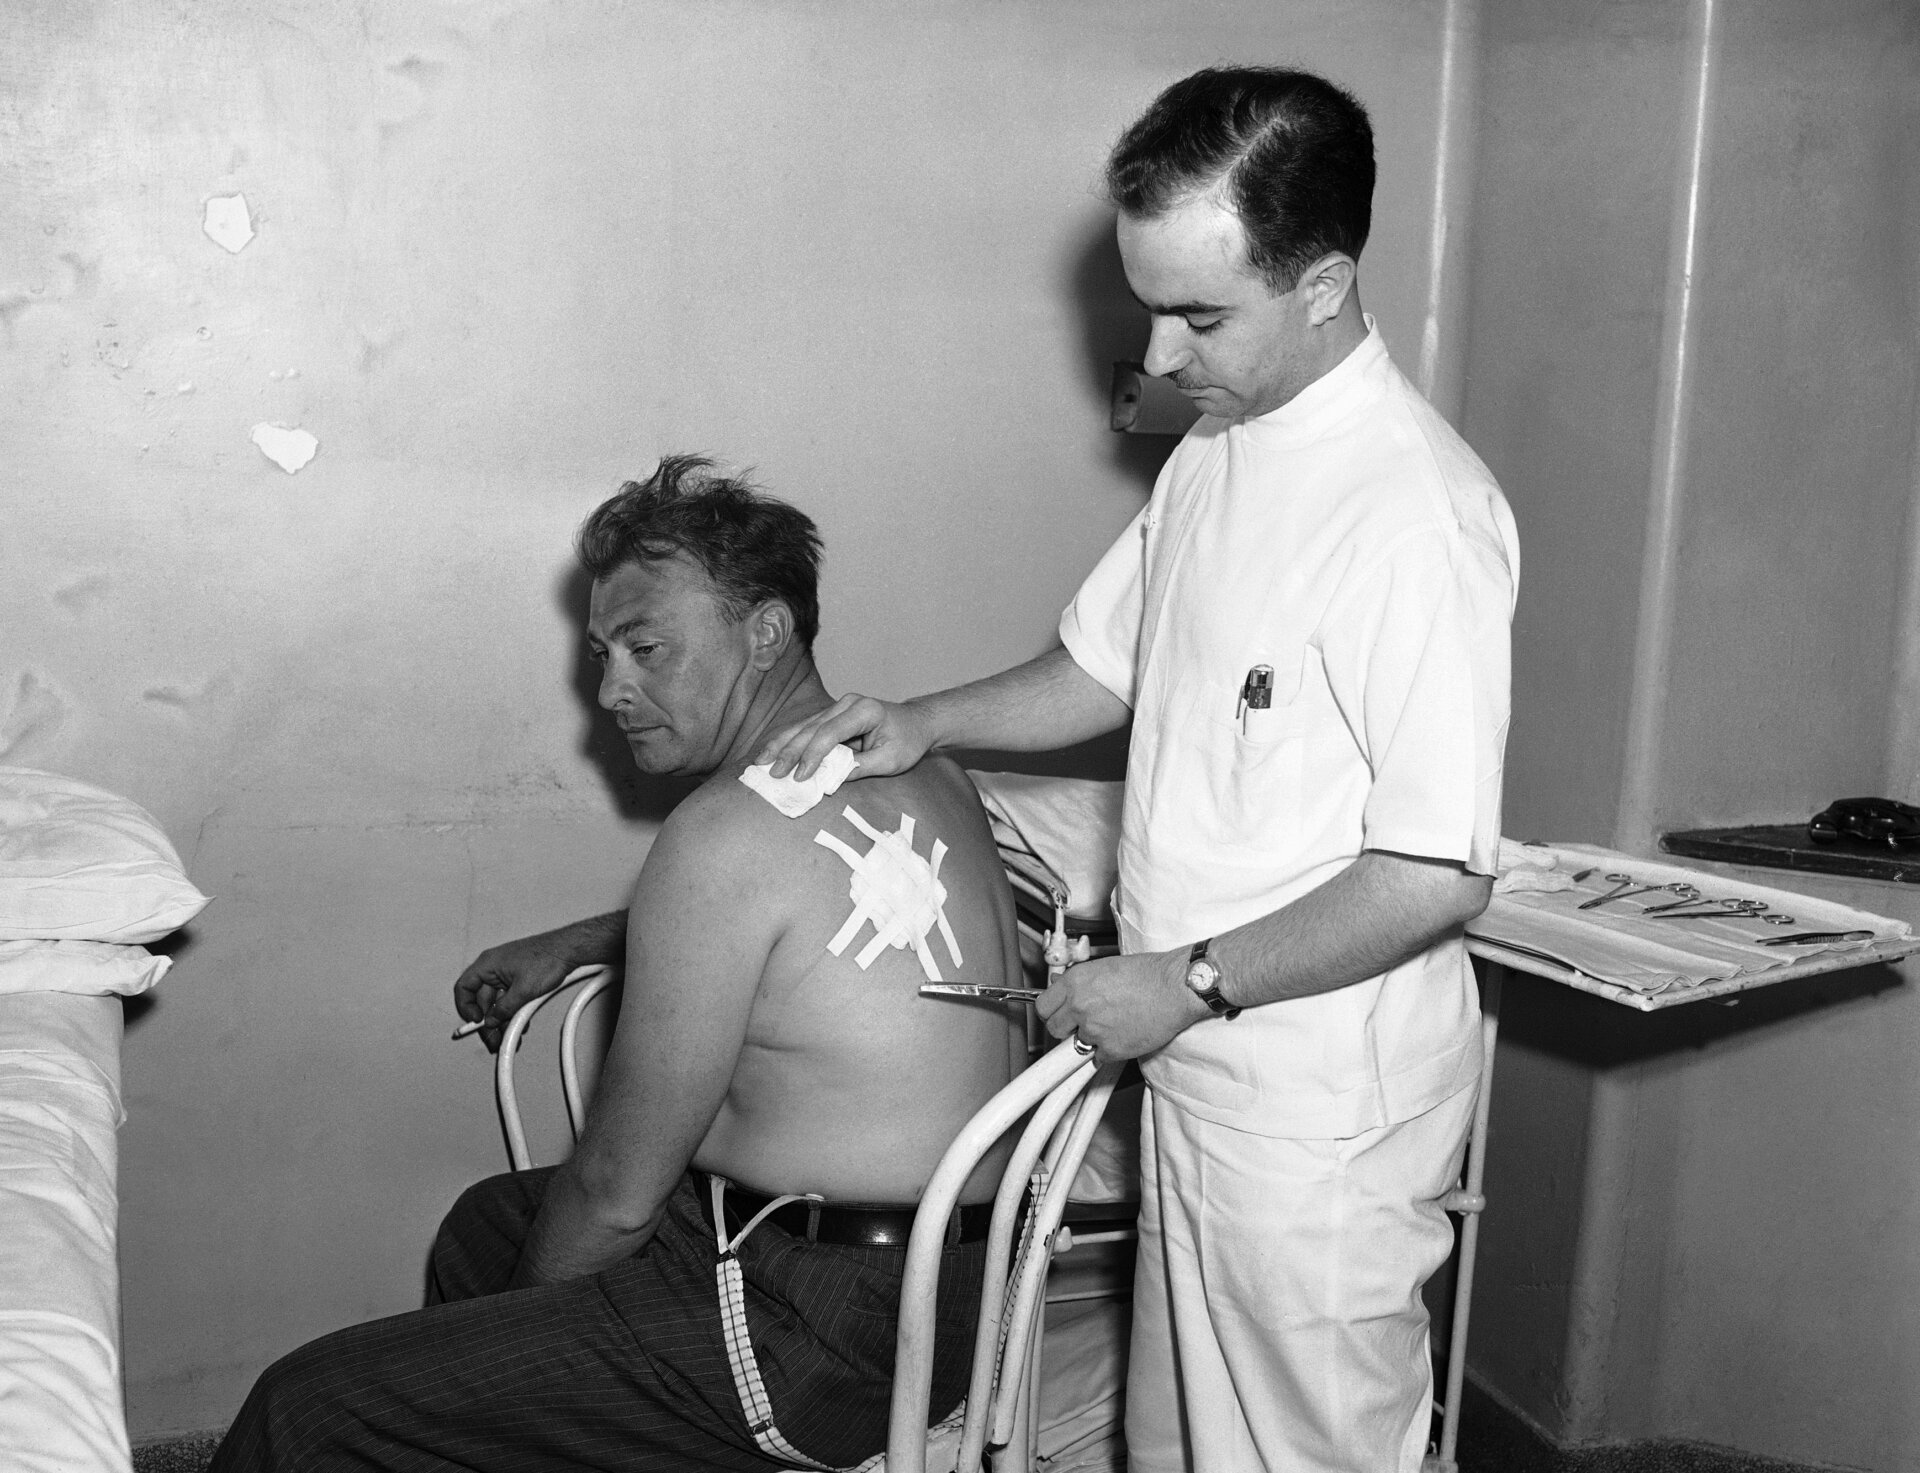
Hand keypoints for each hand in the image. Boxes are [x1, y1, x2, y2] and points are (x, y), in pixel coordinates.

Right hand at [453, 916, 622, 1052]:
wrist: (569, 950)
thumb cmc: (548, 958)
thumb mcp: (523, 991)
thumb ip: (504, 1009)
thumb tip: (492, 1021)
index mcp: (488, 964)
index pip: (463, 987)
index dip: (465, 1007)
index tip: (475, 1022)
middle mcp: (494, 967)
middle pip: (482, 999)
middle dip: (487, 1022)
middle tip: (493, 1039)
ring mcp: (506, 973)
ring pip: (497, 1001)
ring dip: (501, 1020)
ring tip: (507, 1037)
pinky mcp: (518, 977)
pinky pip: (509, 998)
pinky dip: (512, 1011)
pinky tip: (519, 1024)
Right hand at [754, 693, 933, 780]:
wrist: (917, 723)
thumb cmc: (908, 741)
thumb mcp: (891, 760)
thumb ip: (861, 768)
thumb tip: (829, 781)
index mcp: (864, 711)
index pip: (830, 733)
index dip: (813, 756)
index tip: (800, 777)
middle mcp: (847, 703)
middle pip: (811, 728)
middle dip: (789, 751)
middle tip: (772, 773)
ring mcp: (838, 706)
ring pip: (803, 726)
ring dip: (781, 744)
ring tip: (760, 762)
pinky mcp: (832, 714)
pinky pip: (807, 728)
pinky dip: (789, 741)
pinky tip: (771, 752)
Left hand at [1033, 950, 1202, 1066]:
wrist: (1175, 988)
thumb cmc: (1148, 974)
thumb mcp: (1105, 966)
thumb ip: (1079, 981)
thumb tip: (1060, 987)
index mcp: (1076, 982)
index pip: (1043, 1007)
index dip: (1051, 1012)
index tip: (1058, 1014)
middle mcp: (1080, 1006)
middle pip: (1053, 1029)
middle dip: (1065, 1028)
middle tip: (1081, 1023)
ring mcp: (1094, 1030)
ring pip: (1076, 1045)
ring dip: (1089, 1039)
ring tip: (1110, 1026)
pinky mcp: (1111, 1049)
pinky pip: (1099, 1057)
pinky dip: (1109, 1051)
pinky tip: (1123, 1035)